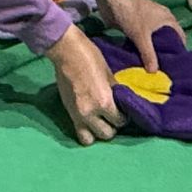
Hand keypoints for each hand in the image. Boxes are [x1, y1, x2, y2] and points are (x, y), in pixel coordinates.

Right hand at [47, 26, 124, 144]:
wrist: (66, 51)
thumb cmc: (90, 57)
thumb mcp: (108, 74)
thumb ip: (115, 92)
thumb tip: (121, 101)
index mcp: (104, 102)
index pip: (120, 121)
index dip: (124, 116)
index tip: (124, 111)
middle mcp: (91, 113)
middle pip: (107, 134)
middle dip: (113, 126)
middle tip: (113, 116)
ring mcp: (78, 115)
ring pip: (91, 139)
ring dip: (98, 132)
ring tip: (100, 121)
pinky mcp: (69, 113)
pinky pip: (79, 133)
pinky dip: (86, 130)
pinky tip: (90, 120)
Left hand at [90, 0, 180, 71]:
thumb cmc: (130, 13)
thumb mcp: (141, 36)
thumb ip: (149, 54)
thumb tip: (155, 73)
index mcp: (168, 19)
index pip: (179, 38)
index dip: (179, 51)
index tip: (177, 67)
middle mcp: (161, 21)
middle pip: (167, 41)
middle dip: (164, 55)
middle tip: (164, 72)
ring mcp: (148, 23)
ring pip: (154, 42)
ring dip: (152, 53)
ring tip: (152, 70)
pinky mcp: (136, 27)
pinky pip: (143, 41)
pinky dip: (143, 50)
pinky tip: (140, 61)